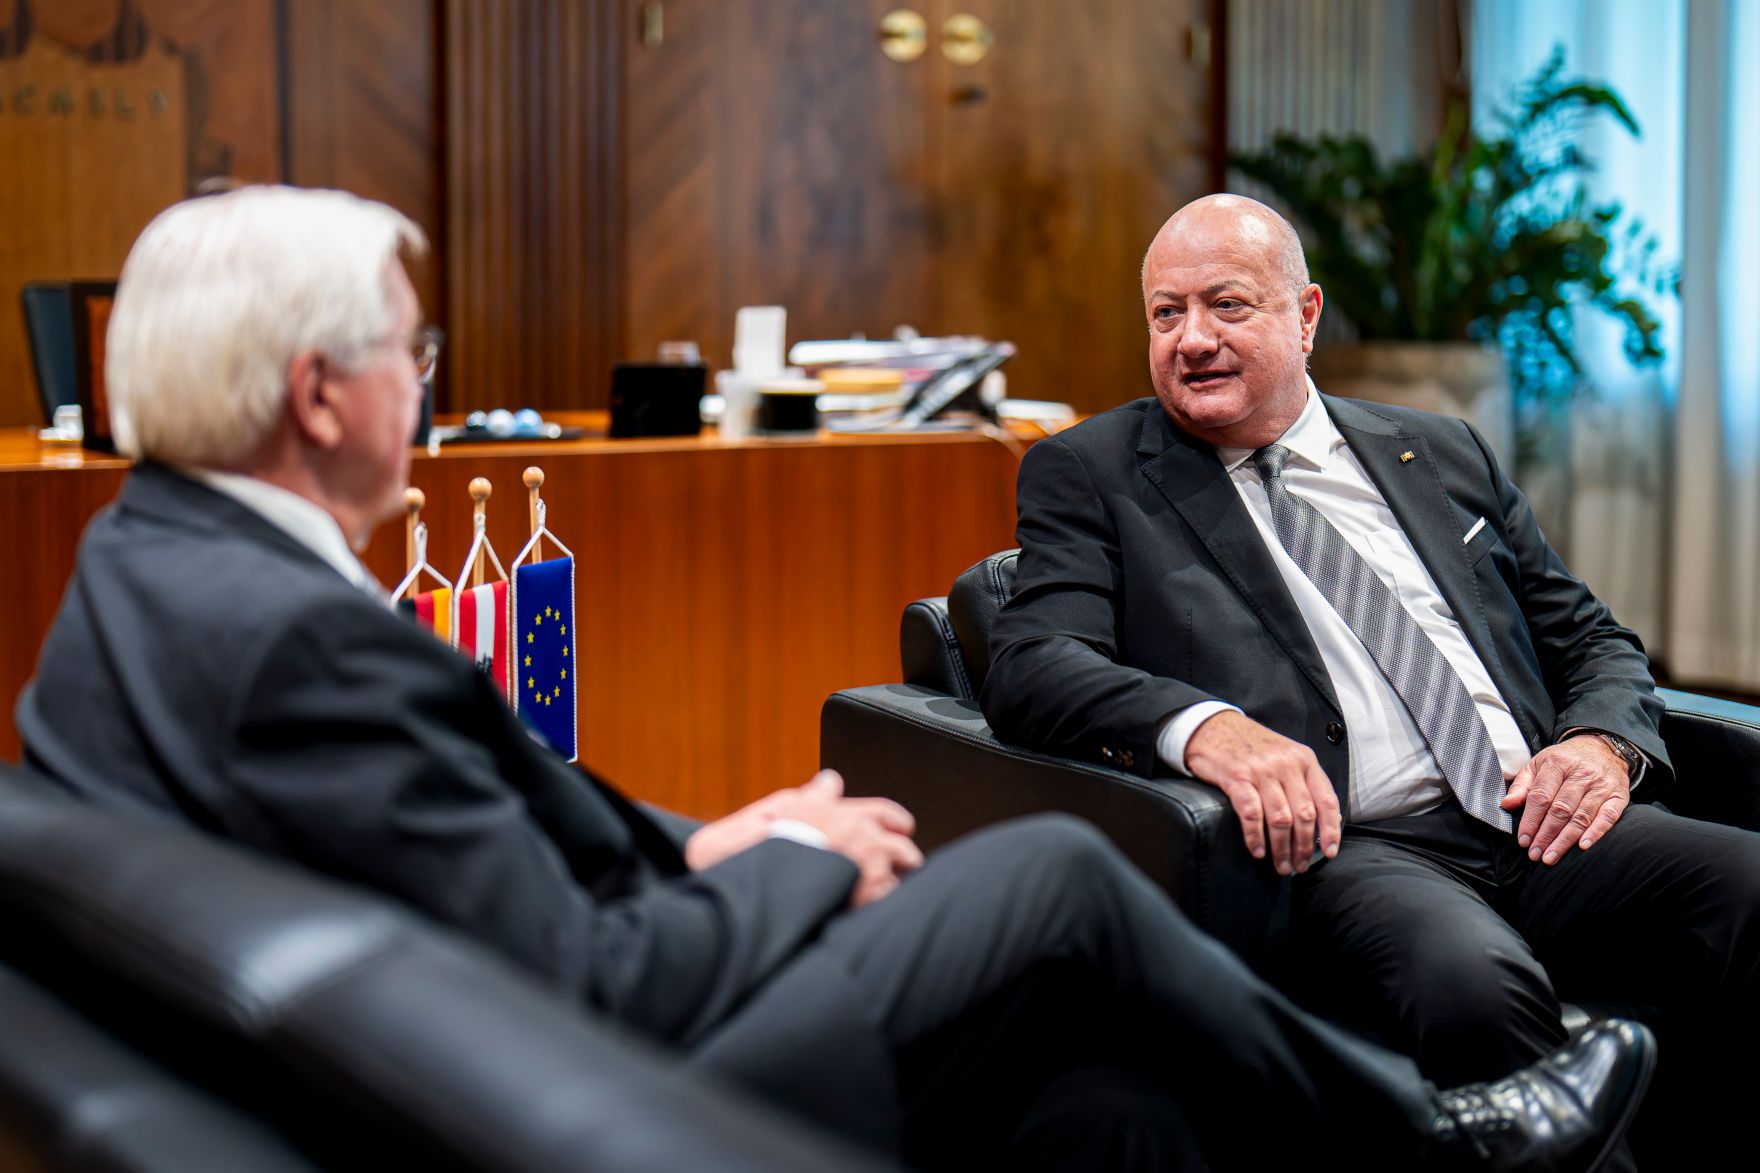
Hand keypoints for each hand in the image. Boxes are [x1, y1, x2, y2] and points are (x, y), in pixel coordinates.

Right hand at [685, 770, 922, 904]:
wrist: (753, 875)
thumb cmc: (764, 840)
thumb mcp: (786, 805)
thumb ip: (816, 794)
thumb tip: (831, 781)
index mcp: (845, 813)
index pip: (886, 812)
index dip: (896, 822)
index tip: (901, 828)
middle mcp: (862, 838)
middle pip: (902, 846)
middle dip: (903, 855)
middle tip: (900, 863)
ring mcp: (866, 867)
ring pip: (898, 874)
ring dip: (891, 881)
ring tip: (879, 889)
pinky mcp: (863, 896)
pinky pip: (886, 899)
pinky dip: (880, 902)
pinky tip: (867, 907)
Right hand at [1183, 710, 1340, 875]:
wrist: (1212, 726)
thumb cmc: (1251, 747)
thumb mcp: (1285, 755)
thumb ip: (1303, 782)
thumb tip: (1323, 820)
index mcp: (1304, 759)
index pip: (1326, 800)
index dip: (1331, 830)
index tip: (1329, 852)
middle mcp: (1286, 764)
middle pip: (1304, 815)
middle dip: (1304, 847)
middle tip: (1299, 866)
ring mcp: (1261, 770)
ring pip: (1281, 819)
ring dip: (1282, 849)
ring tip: (1281, 866)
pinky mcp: (1236, 777)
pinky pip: (1251, 814)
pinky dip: (1256, 837)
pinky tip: (1258, 851)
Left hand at [1502, 736, 1630, 864]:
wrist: (1602, 748)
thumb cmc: (1564, 761)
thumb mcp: (1538, 764)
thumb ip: (1522, 785)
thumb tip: (1506, 805)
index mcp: (1557, 764)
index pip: (1541, 796)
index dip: (1531, 820)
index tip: (1523, 840)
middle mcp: (1581, 774)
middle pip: (1561, 809)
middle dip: (1546, 834)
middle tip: (1535, 854)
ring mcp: (1601, 785)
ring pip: (1581, 816)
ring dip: (1565, 840)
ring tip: (1551, 857)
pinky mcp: (1618, 796)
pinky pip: (1608, 817)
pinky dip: (1596, 832)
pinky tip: (1583, 846)